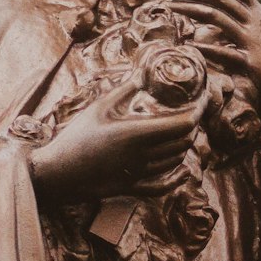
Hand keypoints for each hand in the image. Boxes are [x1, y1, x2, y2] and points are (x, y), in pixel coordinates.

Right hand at [28, 83, 204, 207]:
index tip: (202, 98)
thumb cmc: (77, 136)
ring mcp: (138, 174)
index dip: (197, 111)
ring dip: (185, 144)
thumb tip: (144, 73)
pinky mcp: (131, 187)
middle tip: (192, 110)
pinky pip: (163, 186)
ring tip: (185, 130)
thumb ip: (126, 89)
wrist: (59, 172)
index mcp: (137, 133)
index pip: (182, 124)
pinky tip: (183, 171)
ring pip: (175, 160)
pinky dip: (177, 178)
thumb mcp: (100, 106)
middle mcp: (142, 156)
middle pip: (183, 141)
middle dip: (193, 125)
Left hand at [160, 0, 260, 162]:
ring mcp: (253, 41)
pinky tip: (190, 45)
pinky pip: (226, 53)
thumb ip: (247, 26)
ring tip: (168, 8)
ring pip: (217, 16)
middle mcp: (254, 21)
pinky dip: (206, 47)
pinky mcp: (254, 65)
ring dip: (189, 9)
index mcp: (256, 12)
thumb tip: (226, 21)